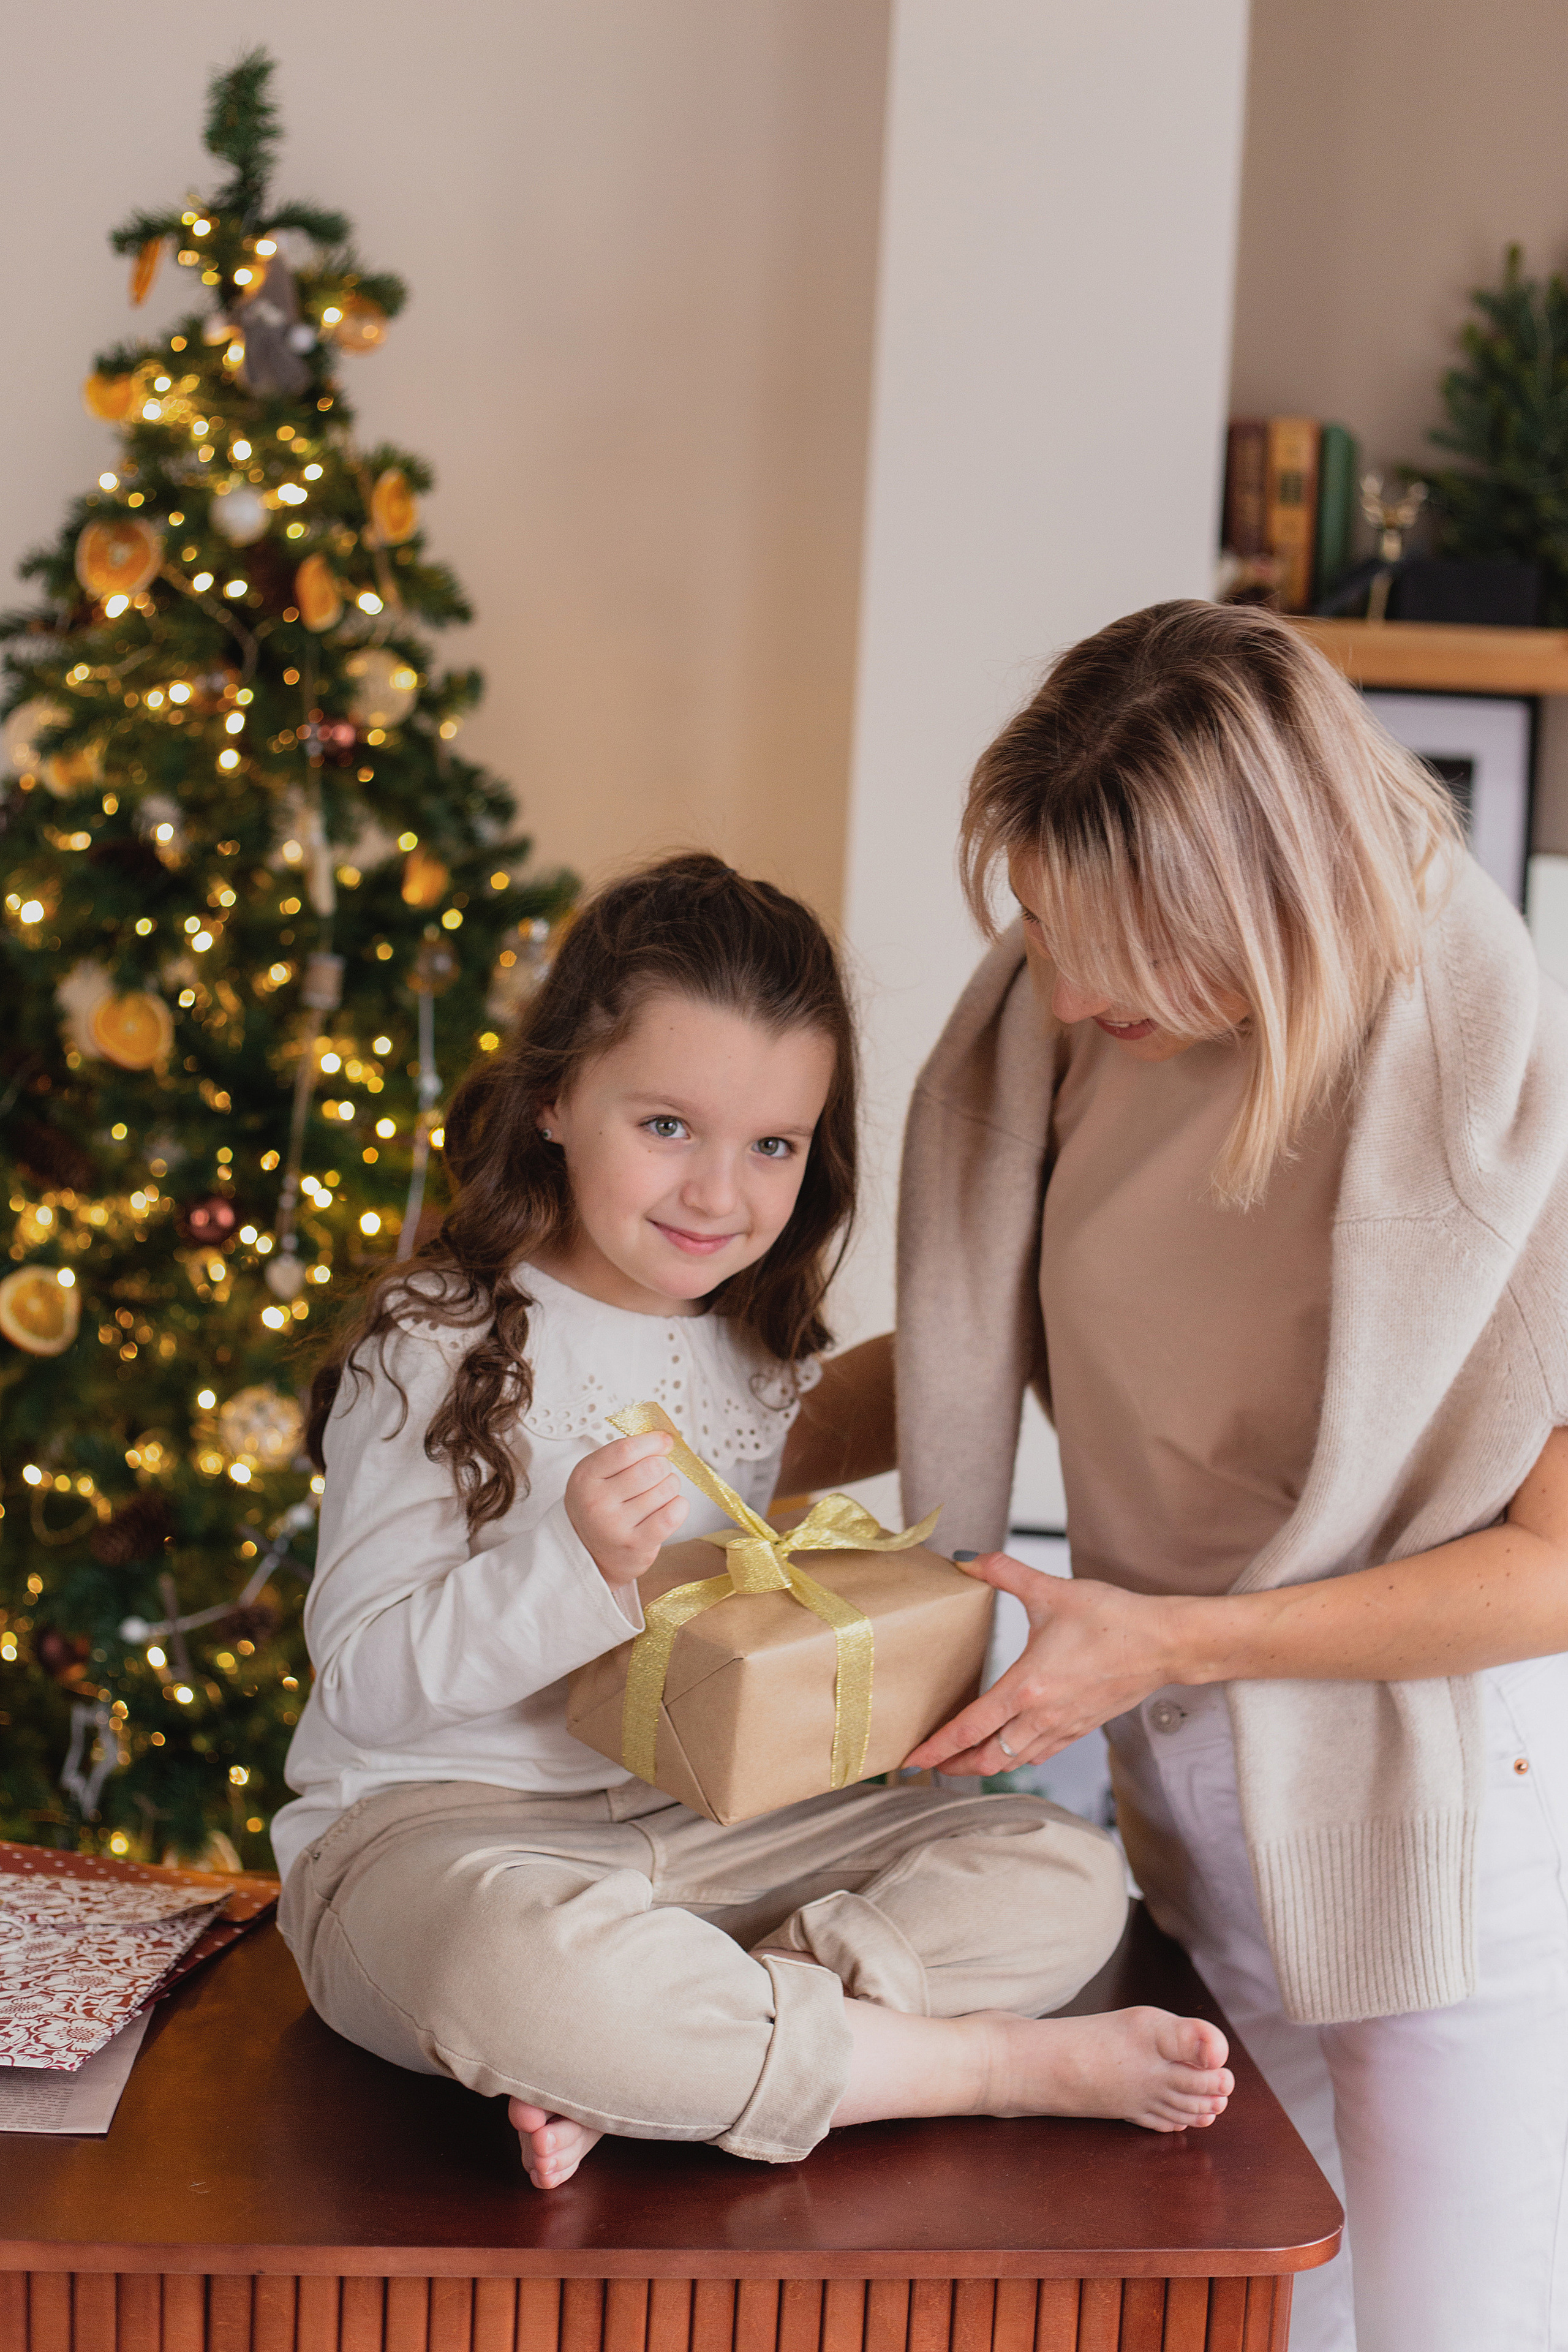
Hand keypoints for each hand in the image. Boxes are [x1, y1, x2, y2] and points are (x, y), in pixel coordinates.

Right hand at [565, 1431, 685, 1587]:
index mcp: (585, 1477)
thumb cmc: (600, 1504)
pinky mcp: (636, 1545)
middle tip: (657, 1473)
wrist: (589, 1552)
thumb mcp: (597, 1473)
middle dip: (663, 1466)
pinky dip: (679, 1505)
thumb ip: (624, 1453)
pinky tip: (670, 1506)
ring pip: (666, 1489)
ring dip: (670, 1487)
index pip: (626, 1450)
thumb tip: (665, 1438)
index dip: (652, 1442)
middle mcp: (597, 1502)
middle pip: (651, 1468)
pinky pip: (672, 1515)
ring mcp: (615, 1526)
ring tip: (658, 1494)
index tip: (665, 1441)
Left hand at [903, 1552, 1177, 1775]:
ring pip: (1012, 1762)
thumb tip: (967, 1559)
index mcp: (1028, 1688)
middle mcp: (1042, 1716)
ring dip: (982, 1767)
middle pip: (986, 1758)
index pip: (969, 1728)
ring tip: (958, 1764)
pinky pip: (1039, 1754)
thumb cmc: (1114, 1620)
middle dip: (952, 1767)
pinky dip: (1014, 1760)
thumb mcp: (1052, 1591)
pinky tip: (1008, 1751)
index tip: (911, 1759)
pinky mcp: (1081, 1728)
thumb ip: (1005, 1573)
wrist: (1165, 1643)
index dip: (937, 1748)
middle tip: (926, 1767)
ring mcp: (1064, 1727)